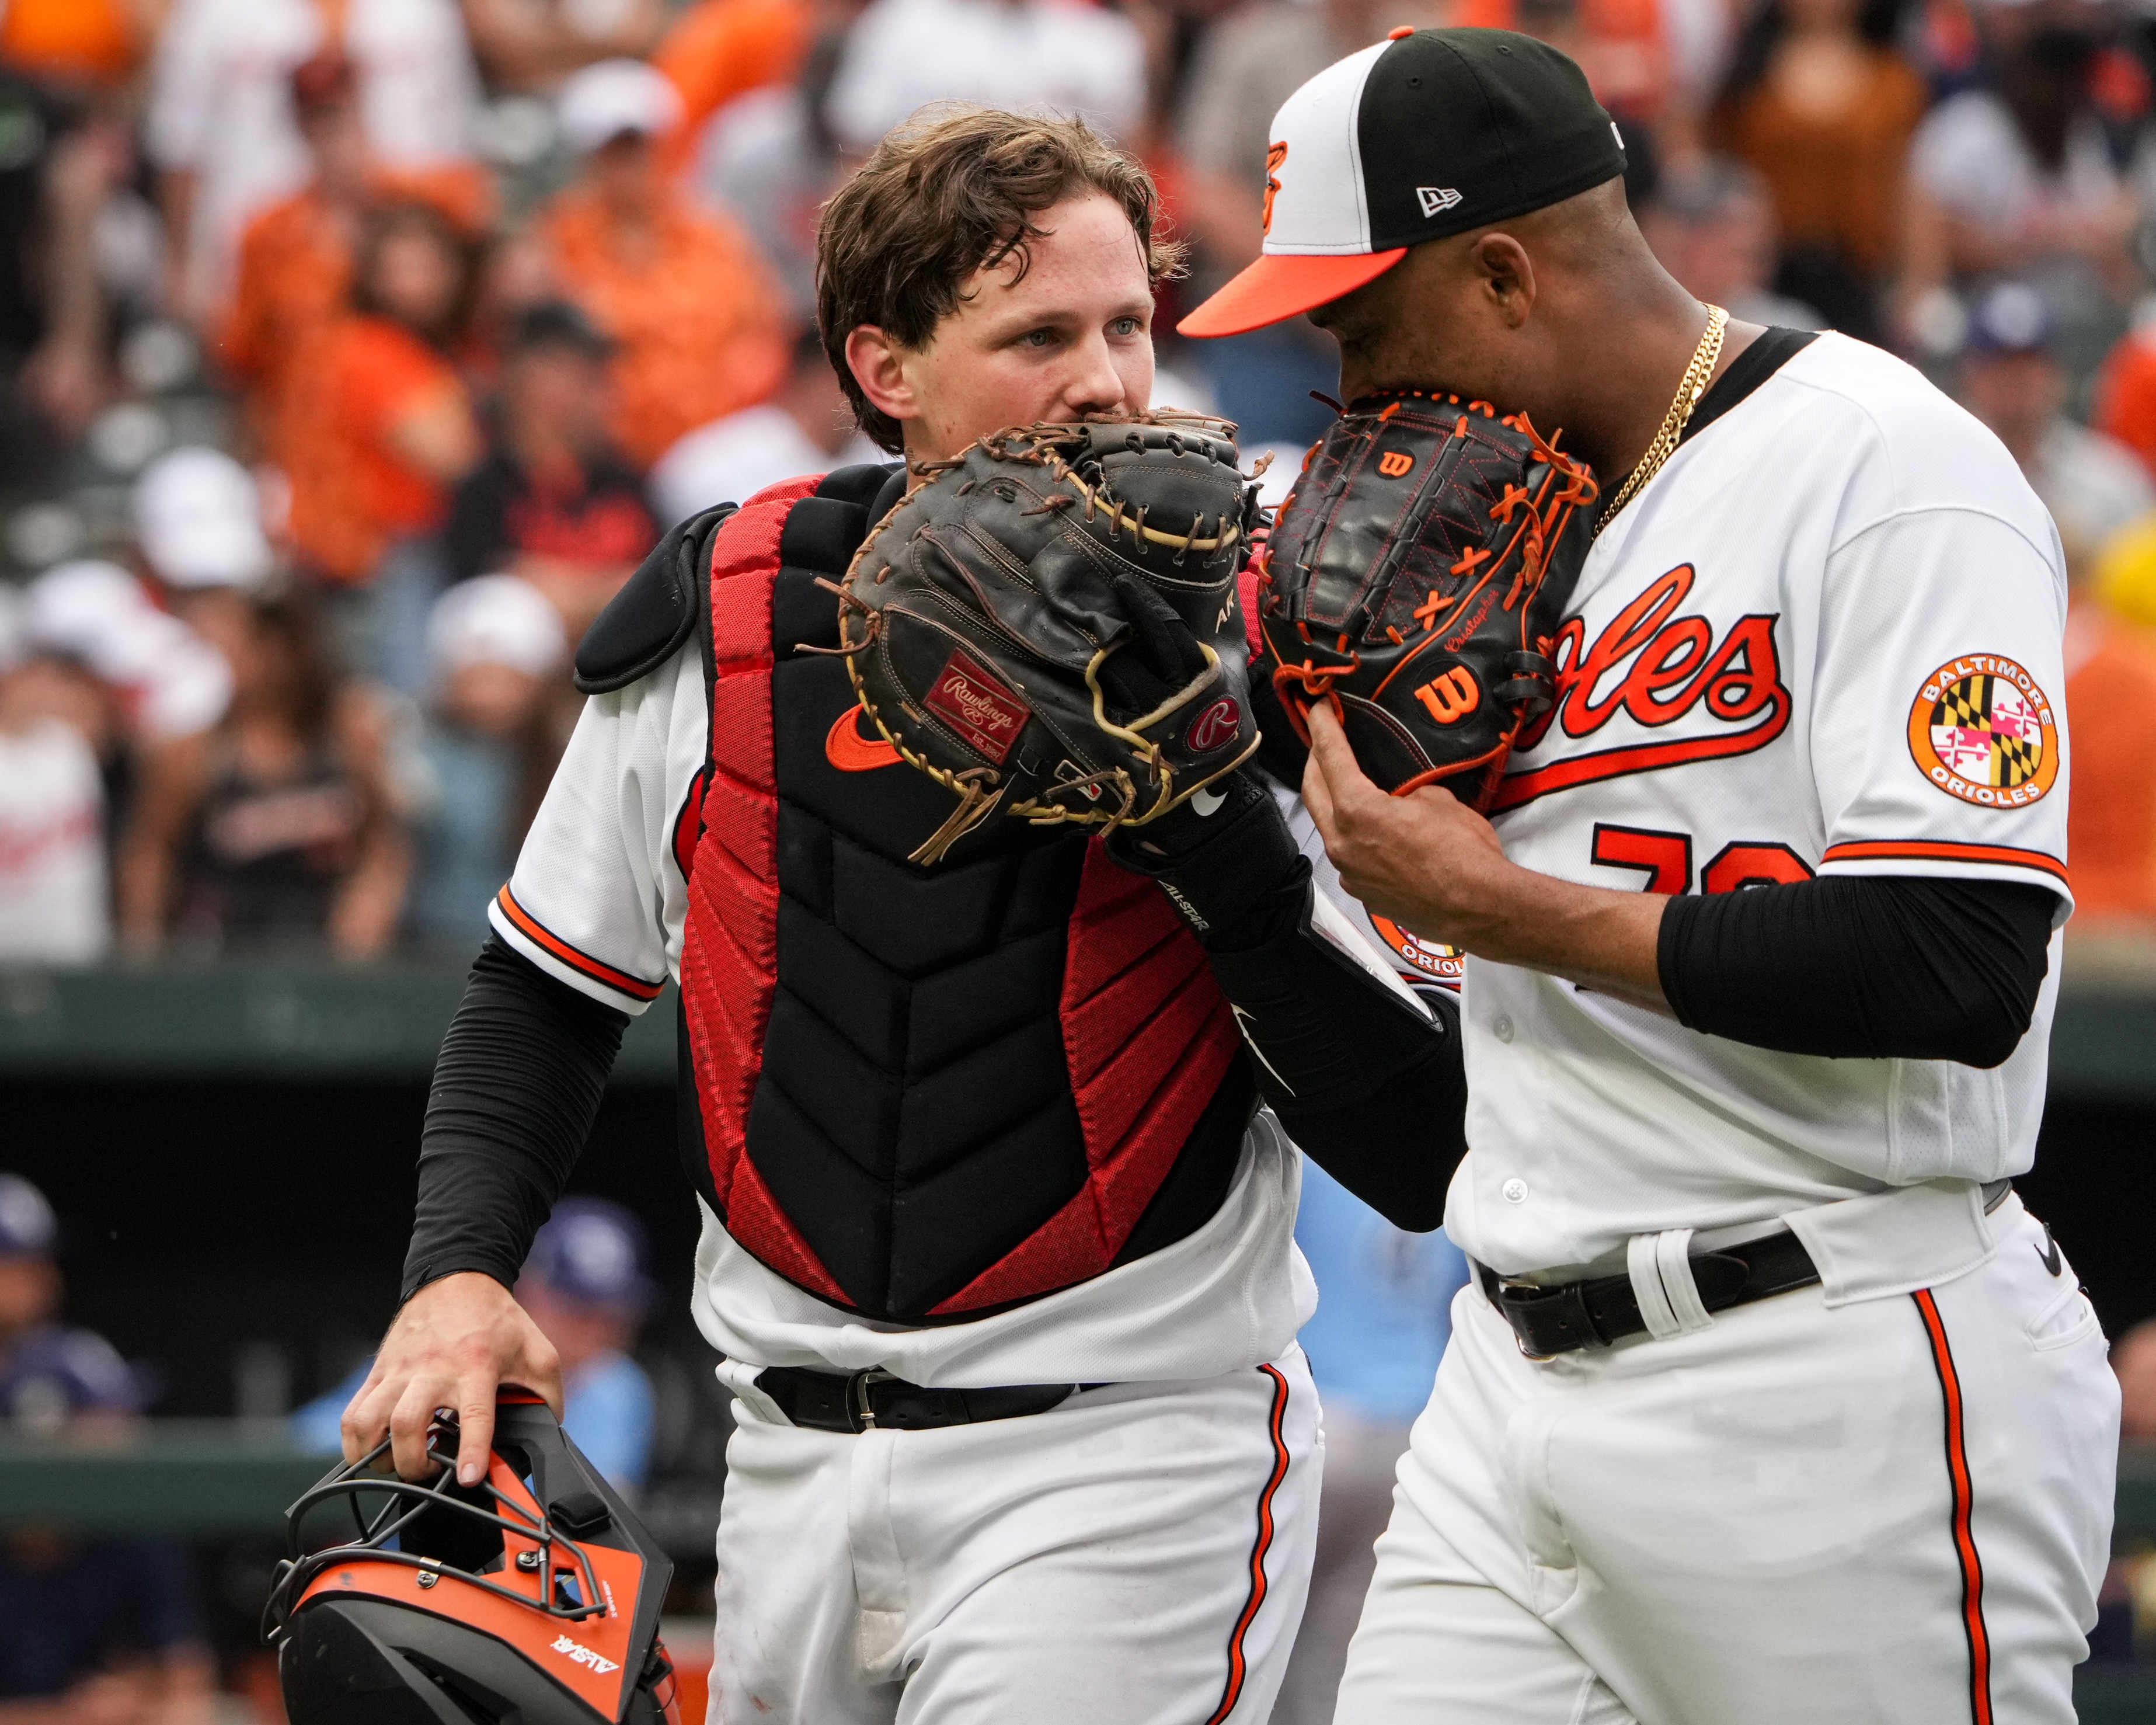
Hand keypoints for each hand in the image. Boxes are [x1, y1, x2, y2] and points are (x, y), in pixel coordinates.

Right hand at [341, 1272, 561, 1484]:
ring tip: (395, 1463)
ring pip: (370, 1420)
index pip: (474, 1413)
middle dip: (412, 1461)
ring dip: (377, 1454)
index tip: (467, 1477)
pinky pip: (353, 1412)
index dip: (470, 1449)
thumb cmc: (499, 1320)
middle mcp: (433, 1369)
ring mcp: (400, 1370)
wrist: (457, 1278)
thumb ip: (548, 1394)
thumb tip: (548, 1432)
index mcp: (477, 1365)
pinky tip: (370, 1451)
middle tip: (427, 1471)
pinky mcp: (379, 1370)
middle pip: (407, 1422)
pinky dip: (354, 1441)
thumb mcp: (537, 1351)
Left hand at [1301, 700, 1670, 1007]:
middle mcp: (1342, 842)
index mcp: (1357, 810)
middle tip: (1323, 740)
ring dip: (1331, 799)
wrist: (1479, 907)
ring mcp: (1349, 871)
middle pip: (1313, 789)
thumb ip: (1406, 790)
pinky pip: (1347, 854)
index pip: (1330, 755)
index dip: (1322, 726)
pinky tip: (1369, 829)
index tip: (1317, 707)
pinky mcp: (1363, 892)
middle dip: (1315, 759)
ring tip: (1343, 781)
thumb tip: (1400, 794)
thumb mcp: (1438, 800)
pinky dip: (1351, 835)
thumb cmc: (1464, 851)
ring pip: (1327, 824)